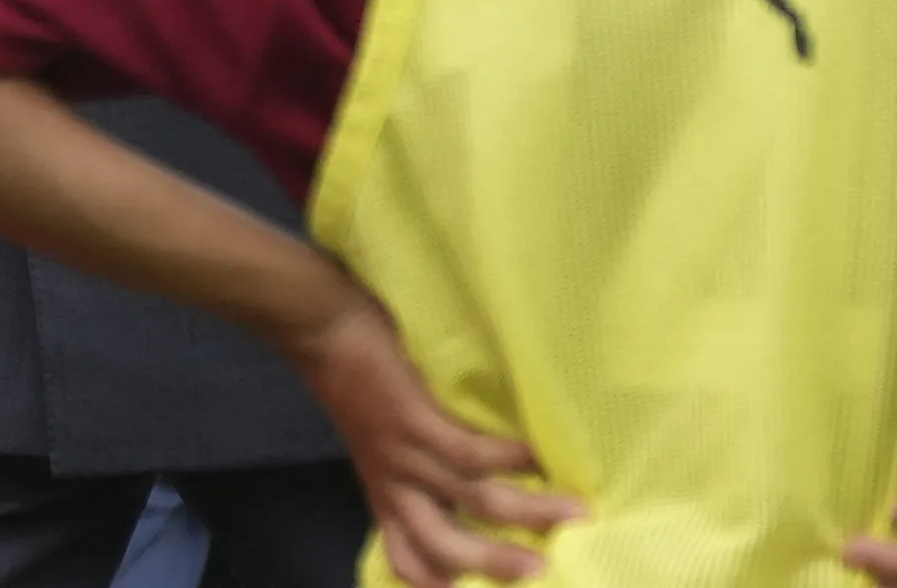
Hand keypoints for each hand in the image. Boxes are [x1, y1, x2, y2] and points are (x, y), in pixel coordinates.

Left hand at [280, 282, 579, 586]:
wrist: (322, 334)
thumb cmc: (354, 382)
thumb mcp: (376, 443)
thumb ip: (412, 468)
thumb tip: (468, 477)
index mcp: (385, 495)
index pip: (407, 559)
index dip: (439, 583)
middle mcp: (395, 486)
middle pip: (445, 549)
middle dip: (497, 565)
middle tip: (545, 570)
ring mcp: (406, 456)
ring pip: (474, 501)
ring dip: (528, 510)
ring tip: (574, 511)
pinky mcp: (415, 421)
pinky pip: (470, 452)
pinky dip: (510, 457)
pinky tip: (539, 455)